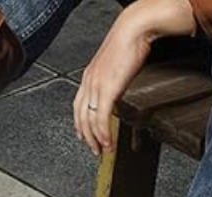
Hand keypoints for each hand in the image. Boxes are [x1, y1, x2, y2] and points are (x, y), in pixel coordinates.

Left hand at [74, 0, 195, 154]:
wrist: (133, 30)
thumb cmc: (128, 43)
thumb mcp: (115, 64)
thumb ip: (112, 79)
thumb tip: (117, 90)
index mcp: (89, 76)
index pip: (78, 106)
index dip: (80, 124)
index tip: (85, 135)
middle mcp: (89, 82)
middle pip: (80, 117)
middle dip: (86, 137)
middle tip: (94, 149)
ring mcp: (96, 86)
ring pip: (89, 121)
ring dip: (96, 139)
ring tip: (103, 150)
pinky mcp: (107, 89)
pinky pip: (101, 118)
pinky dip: (103, 133)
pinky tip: (108, 141)